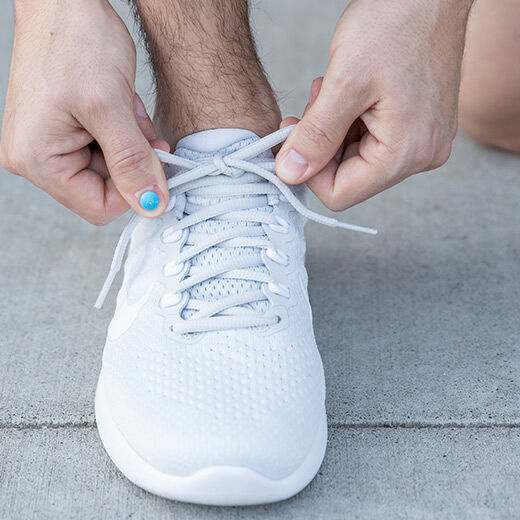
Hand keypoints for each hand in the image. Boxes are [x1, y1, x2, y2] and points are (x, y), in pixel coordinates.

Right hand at [0, 0, 168, 223]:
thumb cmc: (74, 38)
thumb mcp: (111, 107)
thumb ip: (132, 162)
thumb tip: (151, 205)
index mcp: (37, 159)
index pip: (98, 207)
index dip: (134, 190)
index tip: (155, 163)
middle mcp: (37, 157)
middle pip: (105, 188)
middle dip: (131, 158)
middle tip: (137, 124)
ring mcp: (50, 143)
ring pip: (111, 167)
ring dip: (129, 141)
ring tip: (123, 105)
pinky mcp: (65, 130)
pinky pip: (106, 146)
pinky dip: (123, 129)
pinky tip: (119, 102)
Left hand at [276, 0, 472, 210]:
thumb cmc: (397, 23)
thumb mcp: (344, 83)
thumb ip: (315, 136)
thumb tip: (290, 174)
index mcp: (406, 153)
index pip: (340, 194)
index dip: (308, 171)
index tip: (293, 136)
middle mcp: (421, 155)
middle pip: (349, 177)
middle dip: (322, 144)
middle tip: (316, 104)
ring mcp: (423, 141)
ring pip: (357, 158)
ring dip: (335, 129)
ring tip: (336, 89)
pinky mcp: (418, 126)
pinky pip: (372, 140)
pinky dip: (351, 120)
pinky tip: (350, 91)